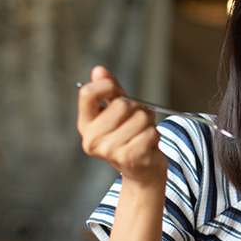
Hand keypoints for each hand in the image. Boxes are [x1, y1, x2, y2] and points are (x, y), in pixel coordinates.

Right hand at [77, 66, 166, 185]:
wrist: (142, 170)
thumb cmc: (129, 136)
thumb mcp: (117, 112)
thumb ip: (109, 91)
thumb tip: (98, 70)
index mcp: (85, 125)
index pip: (88, 93)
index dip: (107, 85)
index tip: (116, 90)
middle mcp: (92, 139)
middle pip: (121, 104)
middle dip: (137, 108)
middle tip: (138, 120)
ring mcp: (110, 151)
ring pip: (140, 118)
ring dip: (148, 123)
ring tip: (143, 133)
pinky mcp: (130, 158)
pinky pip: (150, 132)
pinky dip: (155, 135)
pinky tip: (148, 144)